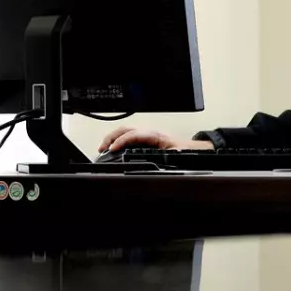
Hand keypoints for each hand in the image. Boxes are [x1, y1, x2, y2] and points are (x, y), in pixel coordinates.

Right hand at [98, 127, 213, 152]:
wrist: (188, 149)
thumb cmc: (182, 151)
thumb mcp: (176, 156)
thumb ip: (168, 158)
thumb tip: (162, 161)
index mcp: (155, 136)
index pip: (134, 135)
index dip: (122, 141)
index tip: (113, 149)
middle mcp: (148, 133)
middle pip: (126, 130)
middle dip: (112, 137)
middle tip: (102, 149)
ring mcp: (145, 135)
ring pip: (124, 131)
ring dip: (112, 138)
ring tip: (102, 149)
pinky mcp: (143, 139)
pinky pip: (127, 135)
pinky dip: (116, 140)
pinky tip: (112, 148)